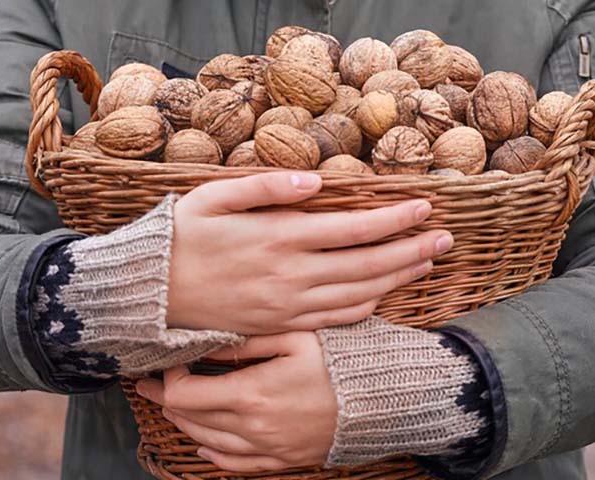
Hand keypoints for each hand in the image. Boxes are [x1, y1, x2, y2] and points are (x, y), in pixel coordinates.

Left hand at [135, 332, 335, 471]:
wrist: (385, 399)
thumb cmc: (343, 360)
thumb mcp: (295, 337)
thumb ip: (246, 341)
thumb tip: (207, 342)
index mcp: (251, 395)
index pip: (185, 394)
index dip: (169, 377)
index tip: (174, 360)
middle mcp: (253, 428)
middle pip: (190, 420)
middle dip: (166, 399)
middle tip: (150, 384)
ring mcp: (269, 448)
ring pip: (207, 443)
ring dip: (186, 423)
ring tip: (172, 407)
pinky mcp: (284, 459)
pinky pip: (236, 464)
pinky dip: (213, 454)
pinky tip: (205, 445)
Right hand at [167, 171, 452, 333]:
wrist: (148, 296)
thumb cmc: (179, 238)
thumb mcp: (212, 198)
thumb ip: (264, 186)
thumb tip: (315, 180)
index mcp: (279, 238)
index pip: (354, 228)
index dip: (395, 219)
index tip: (425, 207)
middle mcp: (291, 275)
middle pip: (369, 264)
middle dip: (412, 250)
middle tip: (446, 238)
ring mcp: (289, 306)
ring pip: (359, 294)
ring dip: (398, 278)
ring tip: (427, 263)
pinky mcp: (282, 327)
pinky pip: (336, 319)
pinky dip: (368, 306)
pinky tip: (385, 294)